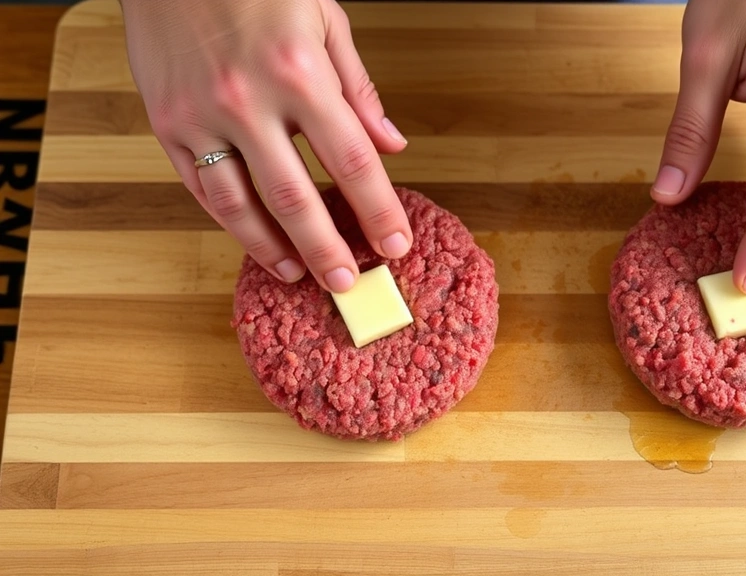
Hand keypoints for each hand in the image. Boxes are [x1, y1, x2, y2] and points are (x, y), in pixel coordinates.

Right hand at [121, 0, 411, 292]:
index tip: (396, 244)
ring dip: (273, 248)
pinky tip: (255, 241)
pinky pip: (200, 187)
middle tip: (349, 283)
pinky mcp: (166, 122)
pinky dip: (230, 221)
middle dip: (328, 248)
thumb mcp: (324, 18)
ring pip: (240, 204)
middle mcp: (248, 99)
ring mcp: (201, 115)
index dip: (378, 210)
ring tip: (300, 274)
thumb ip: (358, 88)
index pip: (352, 161)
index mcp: (299, 72)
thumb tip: (391, 144)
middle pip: (296, 197)